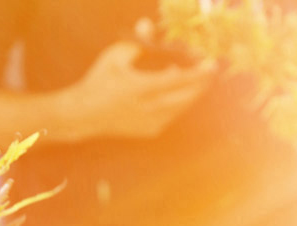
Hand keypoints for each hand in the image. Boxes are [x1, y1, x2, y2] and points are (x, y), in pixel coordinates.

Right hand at [65, 40, 215, 139]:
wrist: (84, 115)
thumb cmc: (98, 82)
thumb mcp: (114, 57)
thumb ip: (137, 42)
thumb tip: (148, 23)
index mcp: (140, 88)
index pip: (177, 80)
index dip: (197, 73)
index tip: (212, 64)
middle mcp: (148, 108)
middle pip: (186, 97)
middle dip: (201, 84)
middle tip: (210, 72)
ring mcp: (151, 123)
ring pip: (182, 108)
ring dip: (192, 94)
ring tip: (198, 81)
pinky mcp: (150, 131)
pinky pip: (173, 116)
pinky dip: (179, 104)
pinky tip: (179, 94)